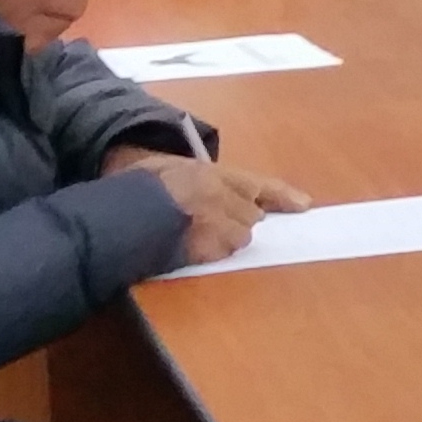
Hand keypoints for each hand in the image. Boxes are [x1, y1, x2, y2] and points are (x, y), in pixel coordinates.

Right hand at [126, 152, 309, 264]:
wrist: (118, 216)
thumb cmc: (135, 189)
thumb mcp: (166, 169)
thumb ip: (196, 177)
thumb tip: (209, 188)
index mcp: (209, 173)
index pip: (257, 184)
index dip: (282, 195)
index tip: (304, 205)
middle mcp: (221, 197)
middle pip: (250, 216)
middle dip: (238, 220)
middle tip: (212, 220)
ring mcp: (217, 224)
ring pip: (240, 237)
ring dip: (226, 238)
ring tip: (195, 234)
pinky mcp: (209, 249)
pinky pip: (223, 252)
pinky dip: (212, 251)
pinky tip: (190, 246)